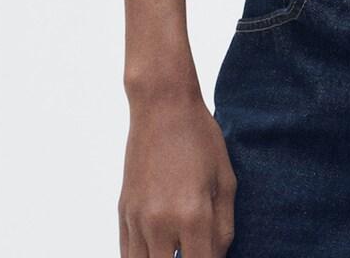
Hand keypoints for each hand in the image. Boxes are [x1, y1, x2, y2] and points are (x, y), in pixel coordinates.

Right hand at [118, 87, 236, 256]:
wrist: (162, 107)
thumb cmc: (201, 138)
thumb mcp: (226, 180)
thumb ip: (224, 228)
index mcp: (193, 216)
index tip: (213, 257)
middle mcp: (161, 224)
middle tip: (195, 248)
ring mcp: (138, 220)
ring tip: (178, 247)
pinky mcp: (123, 213)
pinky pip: (127, 255)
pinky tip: (160, 250)